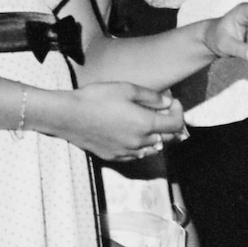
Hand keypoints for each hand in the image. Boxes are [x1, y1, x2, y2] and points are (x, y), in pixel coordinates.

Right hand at [44, 83, 184, 160]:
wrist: (68, 115)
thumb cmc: (97, 98)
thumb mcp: (127, 89)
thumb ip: (152, 97)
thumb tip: (168, 102)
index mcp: (145, 124)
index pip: (176, 124)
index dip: (179, 112)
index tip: (173, 102)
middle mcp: (139, 141)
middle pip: (167, 138)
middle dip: (171, 124)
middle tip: (165, 111)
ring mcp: (126, 152)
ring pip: (153, 148)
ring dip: (157, 136)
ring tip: (150, 122)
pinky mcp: (114, 157)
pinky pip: (137, 155)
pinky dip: (142, 146)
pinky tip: (135, 134)